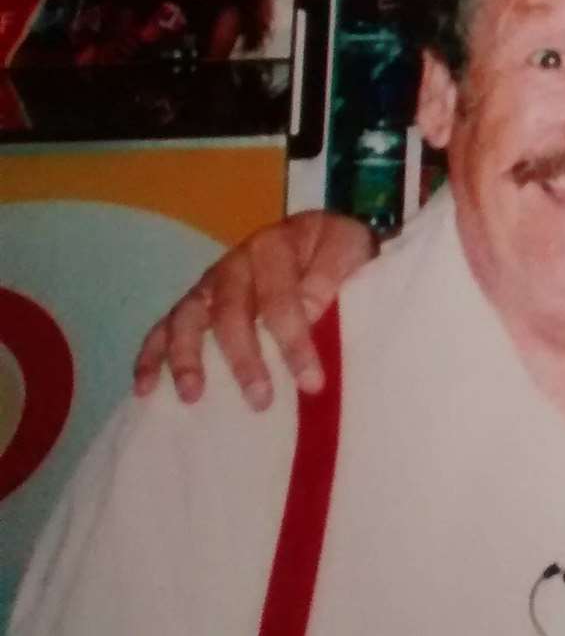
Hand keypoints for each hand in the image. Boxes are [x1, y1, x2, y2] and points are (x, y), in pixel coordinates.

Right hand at [131, 210, 376, 409]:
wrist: (326, 235)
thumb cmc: (340, 247)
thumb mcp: (349, 247)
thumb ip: (331, 274)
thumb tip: (310, 310)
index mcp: (274, 247)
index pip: (281, 300)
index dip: (295, 342)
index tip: (311, 382)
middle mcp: (235, 263)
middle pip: (231, 313)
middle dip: (244, 360)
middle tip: (261, 400)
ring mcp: (211, 283)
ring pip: (188, 318)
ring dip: (186, 358)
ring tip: (193, 396)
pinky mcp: (198, 301)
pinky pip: (166, 326)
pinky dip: (151, 355)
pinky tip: (145, 389)